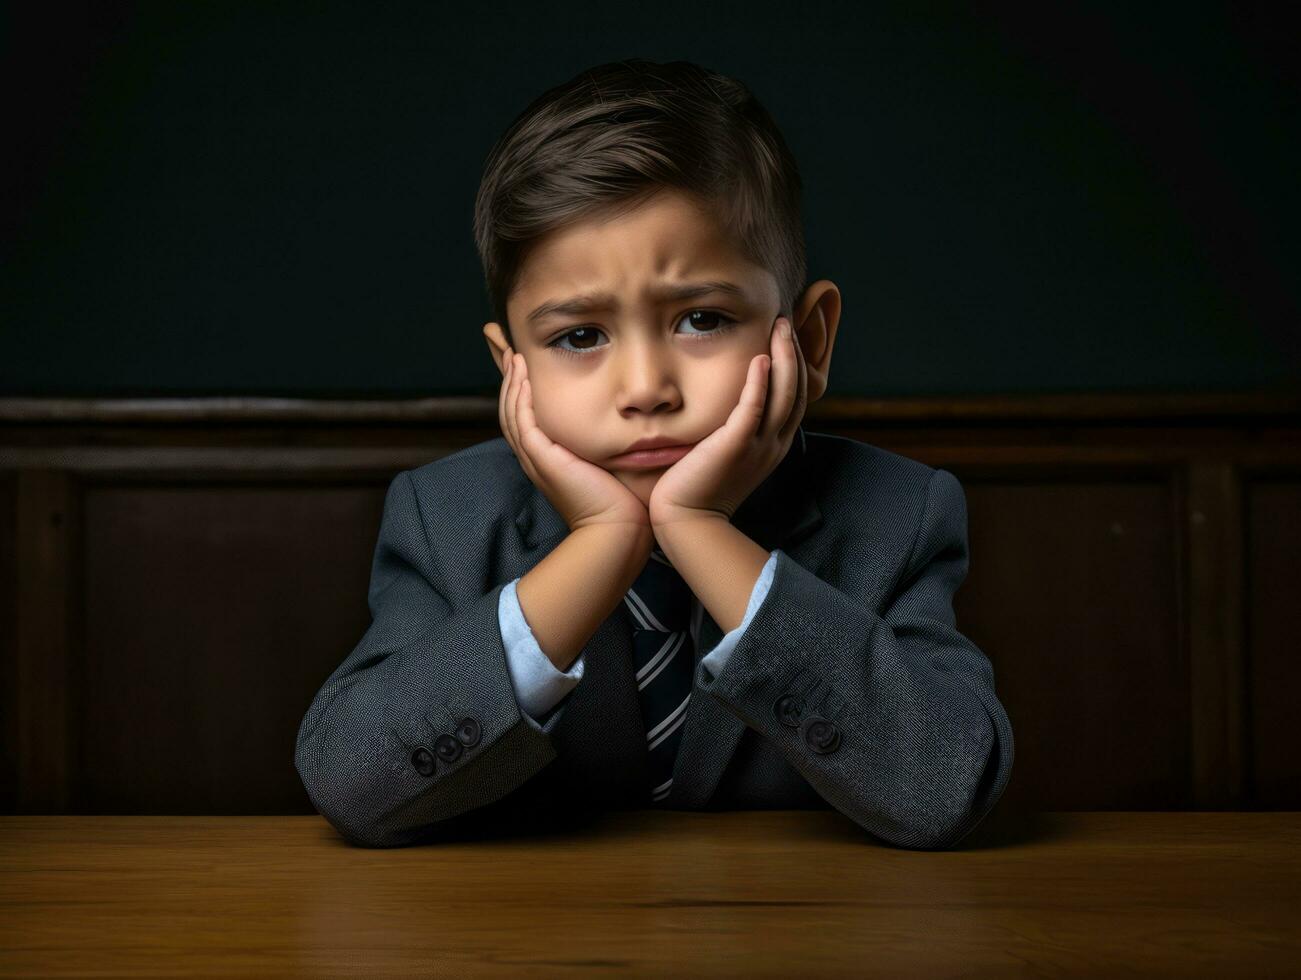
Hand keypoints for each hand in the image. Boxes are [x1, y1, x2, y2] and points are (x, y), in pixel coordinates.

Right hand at [499, 348, 651, 534]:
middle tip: (508, 349)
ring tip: (514, 356)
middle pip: (510, 411)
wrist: (619, 529)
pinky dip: (520, 398)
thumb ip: (607, 442)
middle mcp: (536, 458)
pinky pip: (524, 423)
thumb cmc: (622, 501)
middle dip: (508, 379)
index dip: (521, 389)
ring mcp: (536, 459)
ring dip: (512, 382)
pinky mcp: (543, 459)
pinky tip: (524, 377)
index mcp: (548, 459)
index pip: (525, 416)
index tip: (524, 363)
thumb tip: (623, 420)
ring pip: (512, 413)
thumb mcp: (609, 462)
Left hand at [648, 316, 806, 526]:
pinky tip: (760, 357)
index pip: (794, 397)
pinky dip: (760, 382)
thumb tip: (727, 405)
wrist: (687, 521)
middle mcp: (773, 444)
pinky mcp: (735, 447)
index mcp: (773, 445)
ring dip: (784, 357)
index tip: (785, 337)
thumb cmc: (698, 488)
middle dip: (795, 352)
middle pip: (796, 390)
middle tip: (786, 321)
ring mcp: (758, 446)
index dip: (794, 365)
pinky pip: (754, 408)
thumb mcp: (725, 454)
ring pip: (783, 394)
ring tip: (781, 327)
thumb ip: (733, 428)